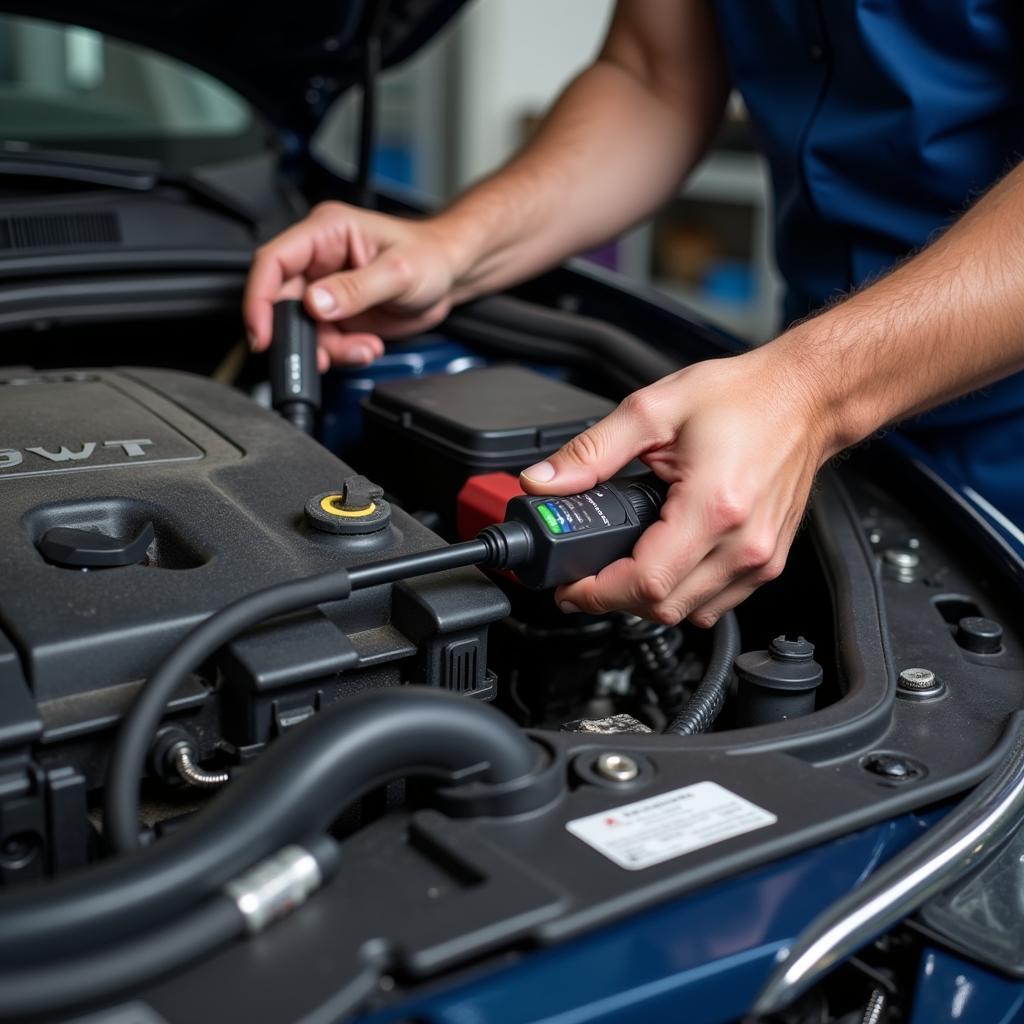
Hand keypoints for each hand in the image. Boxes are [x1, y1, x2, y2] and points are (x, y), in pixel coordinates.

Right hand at [244, 202, 463, 369]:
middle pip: (284, 302)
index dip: (260, 297)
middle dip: (302, 335)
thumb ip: (355, 289)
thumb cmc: (431, 257)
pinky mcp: (338, 314)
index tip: (263, 332)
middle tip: (323, 355)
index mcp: (326, 232)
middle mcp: (320, 260)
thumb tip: (316, 304)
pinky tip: (368, 346)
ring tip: (364, 348)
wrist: (451, 276)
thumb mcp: (397, 272)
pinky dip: (342, 353)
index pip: (273, 260)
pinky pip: (325, 341)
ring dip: (330, 349)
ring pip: (304, 329)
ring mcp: (327, 289)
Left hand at [519, 345, 837, 625]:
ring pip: (691, 614)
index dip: (597, 593)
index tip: (570, 587)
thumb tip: (545, 482)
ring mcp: (760, 558)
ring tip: (624, 569)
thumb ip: (591, 451)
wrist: (806, 396)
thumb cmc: (744, 398)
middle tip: (587, 577)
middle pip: (664, 608)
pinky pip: (717, 603)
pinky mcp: (768, 561)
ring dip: (649, 601)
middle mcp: (742, 543)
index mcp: (712, 507)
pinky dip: (683, 595)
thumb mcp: (653, 409)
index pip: (644, 582)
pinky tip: (666, 563)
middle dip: (615, 599)